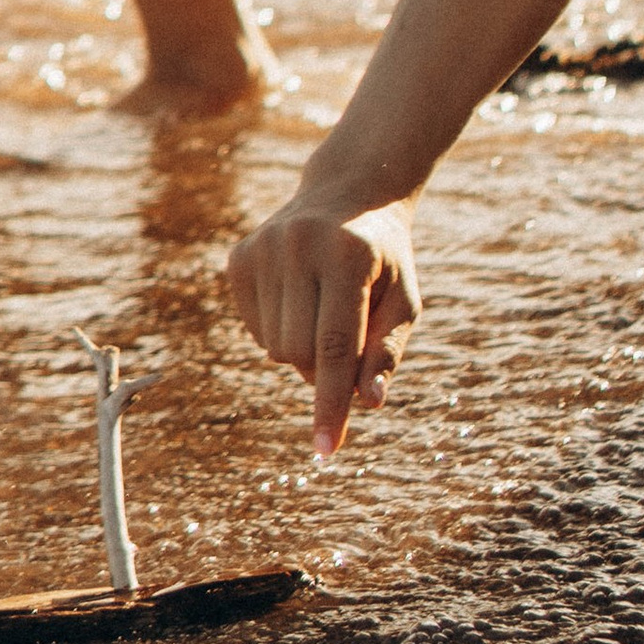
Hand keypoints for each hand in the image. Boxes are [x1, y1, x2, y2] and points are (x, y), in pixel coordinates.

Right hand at [226, 192, 419, 458]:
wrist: (349, 193)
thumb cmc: (384, 258)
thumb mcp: (403, 300)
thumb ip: (386, 352)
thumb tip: (368, 402)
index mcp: (347, 255)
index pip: (336, 347)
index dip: (332, 404)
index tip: (328, 450)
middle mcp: (299, 244)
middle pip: (301, 355)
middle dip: (325, 368)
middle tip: (349, 337)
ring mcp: (263, 247)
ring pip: (276, 349)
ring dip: (303, 349)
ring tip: (326, 308)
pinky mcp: (239, 258)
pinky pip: (257, 332)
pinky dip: (280, 332)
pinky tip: (300, 296)